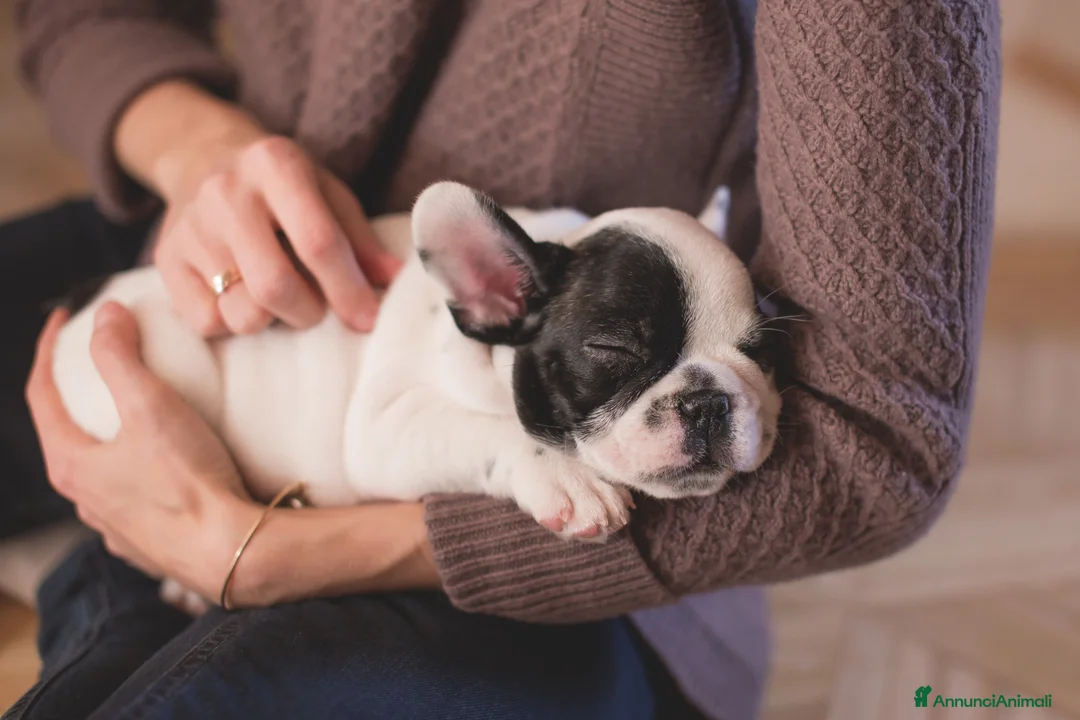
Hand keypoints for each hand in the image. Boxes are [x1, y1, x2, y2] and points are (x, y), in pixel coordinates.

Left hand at [25, 304, 259, 599]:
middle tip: (98, 364)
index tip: (64, 319)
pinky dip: (138, 471)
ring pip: (100, 471)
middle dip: (77, 395)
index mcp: (72, 465)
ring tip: (136, 415)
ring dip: (108, 438)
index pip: (41, 395)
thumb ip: (120, 356)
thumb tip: (105, 314)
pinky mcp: (148, 544)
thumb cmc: (188, 481)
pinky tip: (164, 467)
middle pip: (67, 434)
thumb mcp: (151, 406)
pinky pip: (133, 499)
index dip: (48, 350)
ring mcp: (115, 527)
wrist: (232, 550)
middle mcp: (84, 501)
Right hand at [117, 80, 400, 337]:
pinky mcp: (165, 259)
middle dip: (308, 312)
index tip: (367, 319)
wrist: (201, 157)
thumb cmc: (281, 185)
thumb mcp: (327, 193)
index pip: (317, 242)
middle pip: (274, 286)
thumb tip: (396, 280)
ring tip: (277, 297)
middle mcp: (226, 192)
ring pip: (241, 312)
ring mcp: (190, 227)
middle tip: (317, 307)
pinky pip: (206, 322)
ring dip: (271, 320)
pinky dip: (232, 322)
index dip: (347, 289)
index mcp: (275, 165)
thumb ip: (360, 239)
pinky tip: (240, 295)